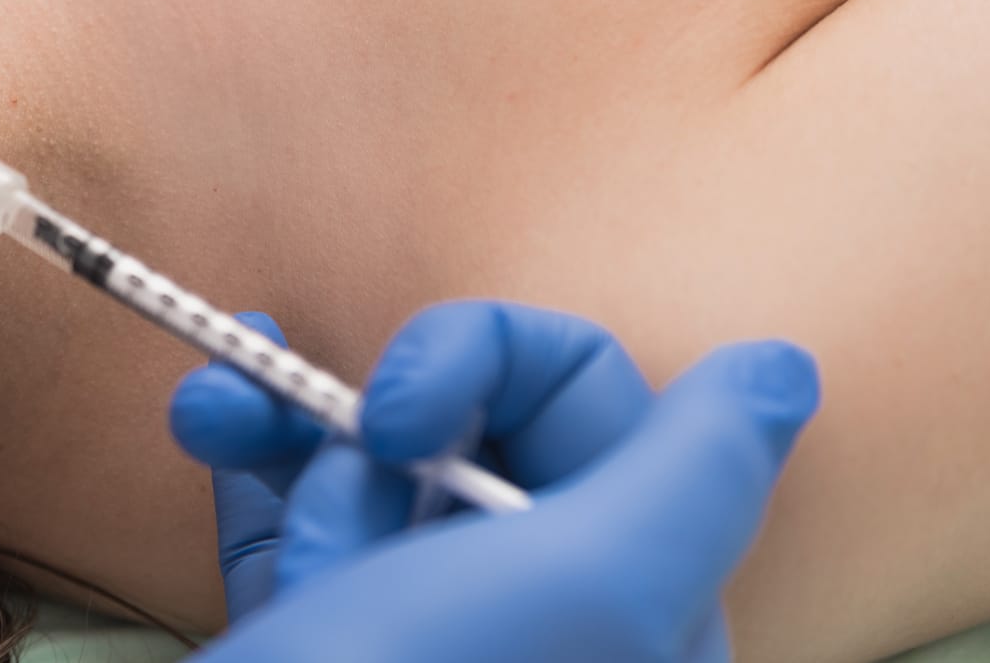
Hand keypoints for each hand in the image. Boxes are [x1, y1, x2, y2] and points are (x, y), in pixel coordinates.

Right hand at [172, 302, 818, 662]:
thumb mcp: (589, 585)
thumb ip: (700, 471)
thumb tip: (781, 369)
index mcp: (635, 608)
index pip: (592, 404)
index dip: (490, 363)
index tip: (407, 415)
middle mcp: (541, 616)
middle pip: (478, 417)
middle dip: (380, 413)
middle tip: (343, 469)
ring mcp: (422, 622)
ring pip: (370, 447)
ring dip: (291, 426)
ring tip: (232, 444)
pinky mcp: (317, 625)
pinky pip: (288, 494)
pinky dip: (248, 445)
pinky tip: (209, 408)